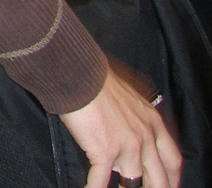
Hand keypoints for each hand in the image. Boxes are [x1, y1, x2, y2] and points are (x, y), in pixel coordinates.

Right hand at [60, 67, 179, 187]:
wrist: (81, 76)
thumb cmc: (98, 81)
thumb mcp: (130, 98)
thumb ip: (136, 118)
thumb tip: (127, 129)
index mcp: (152, 123)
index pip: (172, 159)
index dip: (172, 177)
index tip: (168, 184)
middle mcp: (145, 138)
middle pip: (159, 177)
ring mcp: (127, 147)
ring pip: (132, 181)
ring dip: (123, 187)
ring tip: (114, 187)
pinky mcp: (105, 152)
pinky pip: (100, 180)